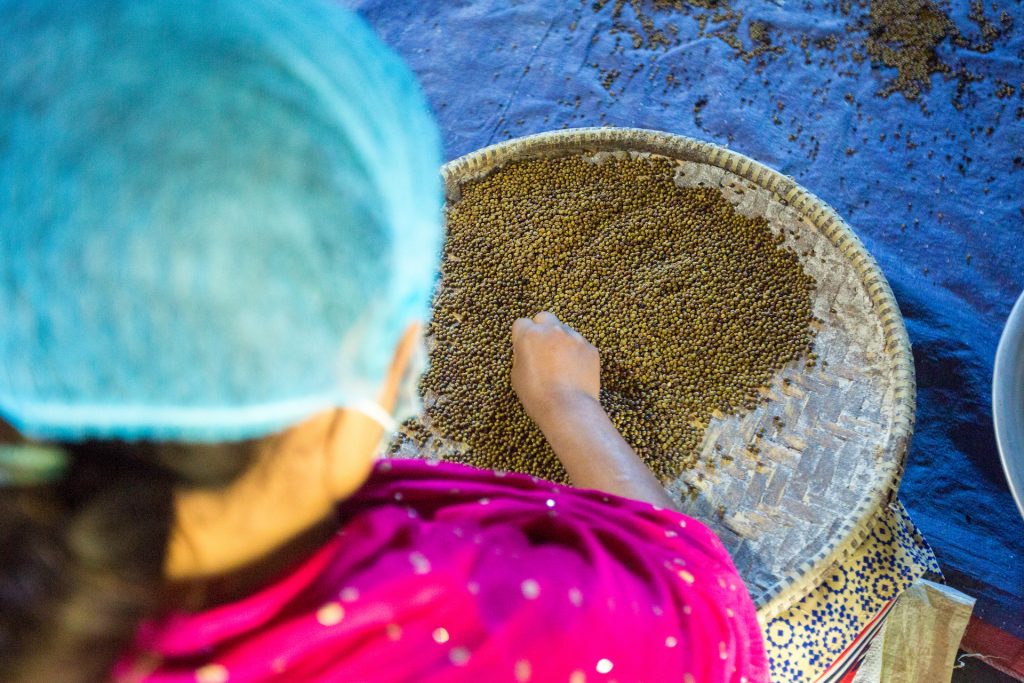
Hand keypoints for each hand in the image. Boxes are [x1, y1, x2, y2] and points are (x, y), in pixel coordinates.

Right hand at [511, 312, 600, 426]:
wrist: (568, 408)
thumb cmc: (537, 395)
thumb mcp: (517, 375)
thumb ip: (521, 355)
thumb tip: (527, 349)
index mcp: (529, 335)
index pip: (521, 323)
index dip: (522, 336)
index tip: (524, 348)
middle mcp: (552, 330)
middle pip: (544, 318)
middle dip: (541, 329)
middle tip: (542, 349)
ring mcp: (574, 337)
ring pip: (564, 330)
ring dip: (560, 341)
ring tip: (560, 365)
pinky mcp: (590, 348)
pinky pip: (580, 344)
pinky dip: (576, 353)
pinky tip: (573, 371)